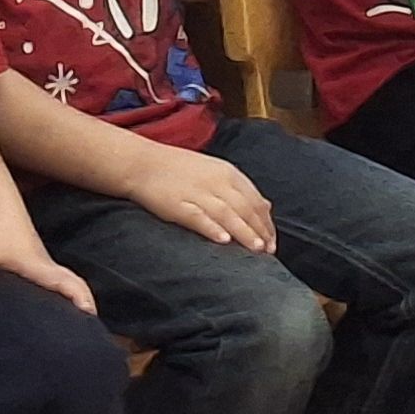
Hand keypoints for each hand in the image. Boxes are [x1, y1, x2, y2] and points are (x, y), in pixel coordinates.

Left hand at [0, 211, 96, 314]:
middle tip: (93, 325)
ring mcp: (45, 266)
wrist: (2, 208)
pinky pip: (60, 282)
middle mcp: (47, 267)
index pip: (67, 283)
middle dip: (87, 303)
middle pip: (76, 285)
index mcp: (40, 267)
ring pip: (69, 283)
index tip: (89, 314)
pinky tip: (61, 308)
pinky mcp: (38, 266)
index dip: (80, 297)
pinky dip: (68, 293)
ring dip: (79, 298)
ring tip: (84, 322)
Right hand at [123, 141, 274, 252]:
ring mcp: (197, 193)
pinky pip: (198, 217)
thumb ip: (241, 189)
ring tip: (256, 248)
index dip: (266, 222)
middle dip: (259, 230)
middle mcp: (216, 182)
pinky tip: (224, 240)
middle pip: (245, 208)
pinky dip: (212, 228)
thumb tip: (266, 206)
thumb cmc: (180, 169)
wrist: (142, 163)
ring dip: (244, 232)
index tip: (273, 241)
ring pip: (227, 214)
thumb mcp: (216, 171)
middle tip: (269, 251)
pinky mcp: (177, 204)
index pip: (255, 200)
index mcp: (227, 173)